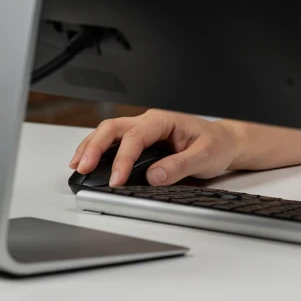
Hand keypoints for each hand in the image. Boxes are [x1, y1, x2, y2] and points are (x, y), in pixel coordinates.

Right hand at [68, 109, 243, 186]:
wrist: (223, 142)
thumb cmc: (215, 144)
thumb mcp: (204, 156)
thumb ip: (179, 166)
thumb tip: (153, 177)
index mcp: (165, 120)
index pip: (136, 137)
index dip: (123, 159)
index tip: (116, 180)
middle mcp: (150, 122)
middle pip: (114, 128)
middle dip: (95, 146)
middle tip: (83, 168)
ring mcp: (143, 130)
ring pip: (109, 132)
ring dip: (91, 147)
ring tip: (78, 166)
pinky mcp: (140, 142)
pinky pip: (114, 142)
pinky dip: (97, 150)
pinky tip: (87, 162)